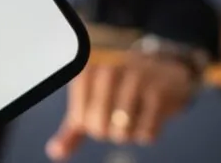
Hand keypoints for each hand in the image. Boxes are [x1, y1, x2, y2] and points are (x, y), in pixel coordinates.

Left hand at [46, 52, 195, 159]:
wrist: (165, 69)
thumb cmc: (123, 87)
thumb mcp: (94, 99)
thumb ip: (74, 125)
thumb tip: (55, 152)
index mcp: (87, 68)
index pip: (79, 117)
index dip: (91, 123)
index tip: (103, 109)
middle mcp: (109, 68)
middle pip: (98, 126)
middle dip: (109, 130)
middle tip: (119, 115)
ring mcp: (134, 78)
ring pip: (122, 132)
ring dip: (129, 133)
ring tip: (135, 114)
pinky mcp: (158, 92)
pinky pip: (146, 133)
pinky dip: (148, 133)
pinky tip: (151, 115)